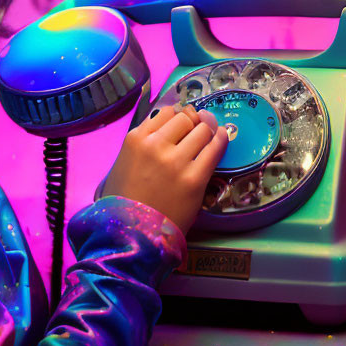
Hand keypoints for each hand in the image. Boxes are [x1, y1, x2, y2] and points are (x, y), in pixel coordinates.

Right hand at [100, 104, 228, 234]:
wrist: (132, 234)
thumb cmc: (124, 201)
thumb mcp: (122, 163)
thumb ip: (142, 143)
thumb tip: (168, 127)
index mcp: (135, 139)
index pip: (166, 111)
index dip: (178, 115)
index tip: (183, 121)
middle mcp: (155, 145)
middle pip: (185, 118)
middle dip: (193, 121)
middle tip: (199, 127)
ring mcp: (176, 161)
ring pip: (202, 129)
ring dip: (208, 129)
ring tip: (211, 133)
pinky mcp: (194, 179)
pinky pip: (214, 149)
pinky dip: (221, 139)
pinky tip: (222, 137)